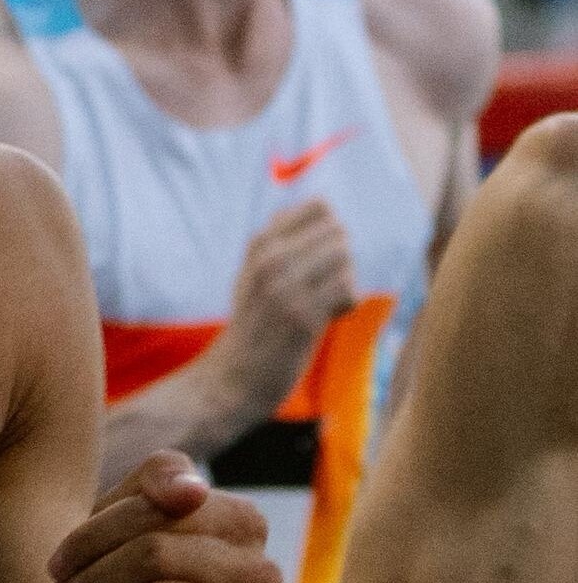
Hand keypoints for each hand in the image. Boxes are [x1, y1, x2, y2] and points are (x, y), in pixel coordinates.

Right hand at [214, 196, 358, 425]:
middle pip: (338, 232)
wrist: (235, 376)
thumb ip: (279, 239)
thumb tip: (322, 205)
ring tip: (323, 301)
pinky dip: (346, 305)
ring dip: (344, 280)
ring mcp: (286, 289)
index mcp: (260, 245)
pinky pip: (348, 291)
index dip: (328, 232)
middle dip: (339, 258)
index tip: (314, 258)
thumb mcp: (253, 272)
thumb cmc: (252, 323)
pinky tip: (327, 318)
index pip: (320, 207)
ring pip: (345, 258)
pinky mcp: (303, 317)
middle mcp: (270, 261)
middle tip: (321, 286)